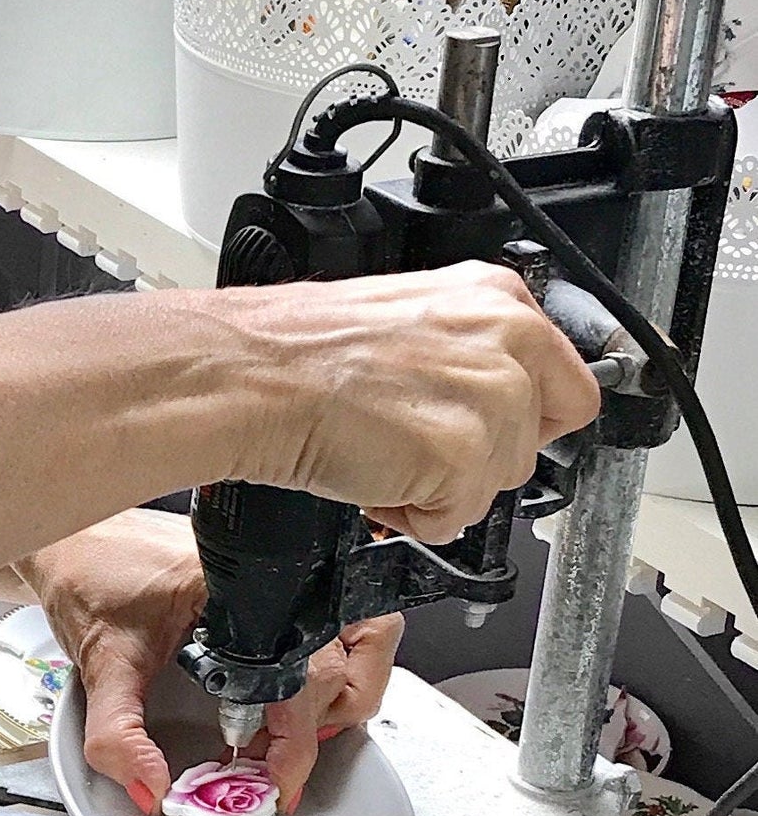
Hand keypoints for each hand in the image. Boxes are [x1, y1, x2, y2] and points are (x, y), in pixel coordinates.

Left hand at [17, 512, 402, 815]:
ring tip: (292, 728)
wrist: (71, 533)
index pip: (301, 672)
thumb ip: (118, 734)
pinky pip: (335, 621)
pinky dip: (330, 665)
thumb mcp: (100, 664)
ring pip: (363, 634)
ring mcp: (278, 572)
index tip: (276, 783)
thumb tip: (152, 788)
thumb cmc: (87, 577)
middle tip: (278, 760)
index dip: (297, 740)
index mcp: (235, 588)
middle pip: (346, 658)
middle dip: (322, 722)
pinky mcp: (273, 579)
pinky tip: (286, 695)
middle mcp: (269, 576)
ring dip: (344, 691)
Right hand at [191, 261, 599, 543]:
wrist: (249, 375)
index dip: (519, 420)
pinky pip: (457, 519)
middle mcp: (508, 339)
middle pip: (534, 441)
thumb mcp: (404, 317)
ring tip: (380, 450)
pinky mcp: (464, 455)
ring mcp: (492, 398)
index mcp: (495, 296)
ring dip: (440, 487)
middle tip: (411, 440)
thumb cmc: (298, 350)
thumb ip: (467, 349)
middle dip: (475, 457)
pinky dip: (412, 514)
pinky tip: (372, 474)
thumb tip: (494, 395)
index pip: (566, 384)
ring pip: (498, 482)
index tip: (482, 429)